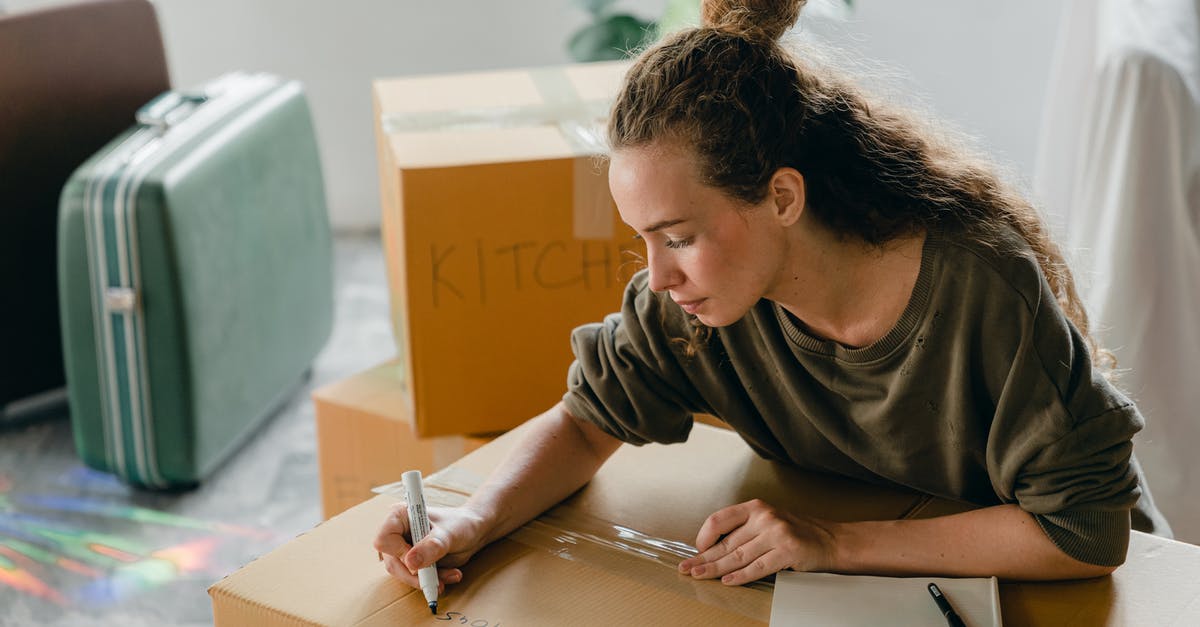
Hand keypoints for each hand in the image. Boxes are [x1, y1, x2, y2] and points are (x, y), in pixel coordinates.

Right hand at [372, 503, 488, 592]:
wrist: (472, 531)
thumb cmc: (459, 524)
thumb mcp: (449, 535)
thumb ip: (432, 547)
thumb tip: (411, 563)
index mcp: (399, 517)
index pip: (383, 540)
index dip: (399, 553)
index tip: (419, 561)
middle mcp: (396, 533)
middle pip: (392, 563)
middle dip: (416, 575)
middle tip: (439, 579)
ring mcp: (402, 548)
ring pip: (403, 574)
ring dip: (427, 579)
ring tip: (451, 574)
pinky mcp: (410, 562)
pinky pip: (414, 578)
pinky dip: (431, 580)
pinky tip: (449, 575)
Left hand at [677, 499, 837, 585]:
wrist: (830, 540)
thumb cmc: (795, 532)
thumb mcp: (768, 521)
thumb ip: (744, 529)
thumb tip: (713, 548)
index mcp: (756, 507)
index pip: (719, 520)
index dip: (704, 537)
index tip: (697, 550)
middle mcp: (764, 517)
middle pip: (726, 542)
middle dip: (704, 558)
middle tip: (687, 568)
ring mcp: (776, 533)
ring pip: (738, 556)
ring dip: (716, 569)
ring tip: (701, 575)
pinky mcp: (787, 551)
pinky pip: (758, 567)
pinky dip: (741, 576)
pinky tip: (728, 581)